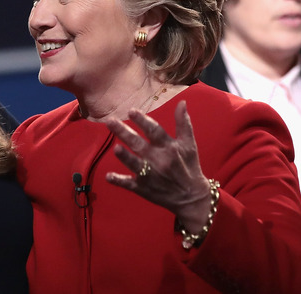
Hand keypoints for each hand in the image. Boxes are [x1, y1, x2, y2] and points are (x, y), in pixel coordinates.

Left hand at [105, 101, 211, 229]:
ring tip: (116, 148)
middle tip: (110, 121)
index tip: (131, 111)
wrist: (191, 197)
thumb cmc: (189, 166)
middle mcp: (158, 161)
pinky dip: (119, 181)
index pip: (154, 131)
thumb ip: (183, 123)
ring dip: (125, 157)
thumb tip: (182, 102)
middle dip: (124, 133)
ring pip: (135, 165)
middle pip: (139, 145)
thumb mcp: (189, 144)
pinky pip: (129, 185)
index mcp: (169, 148)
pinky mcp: (143, 189)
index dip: (143, 121)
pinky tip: (108, 176)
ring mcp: (150, 175)